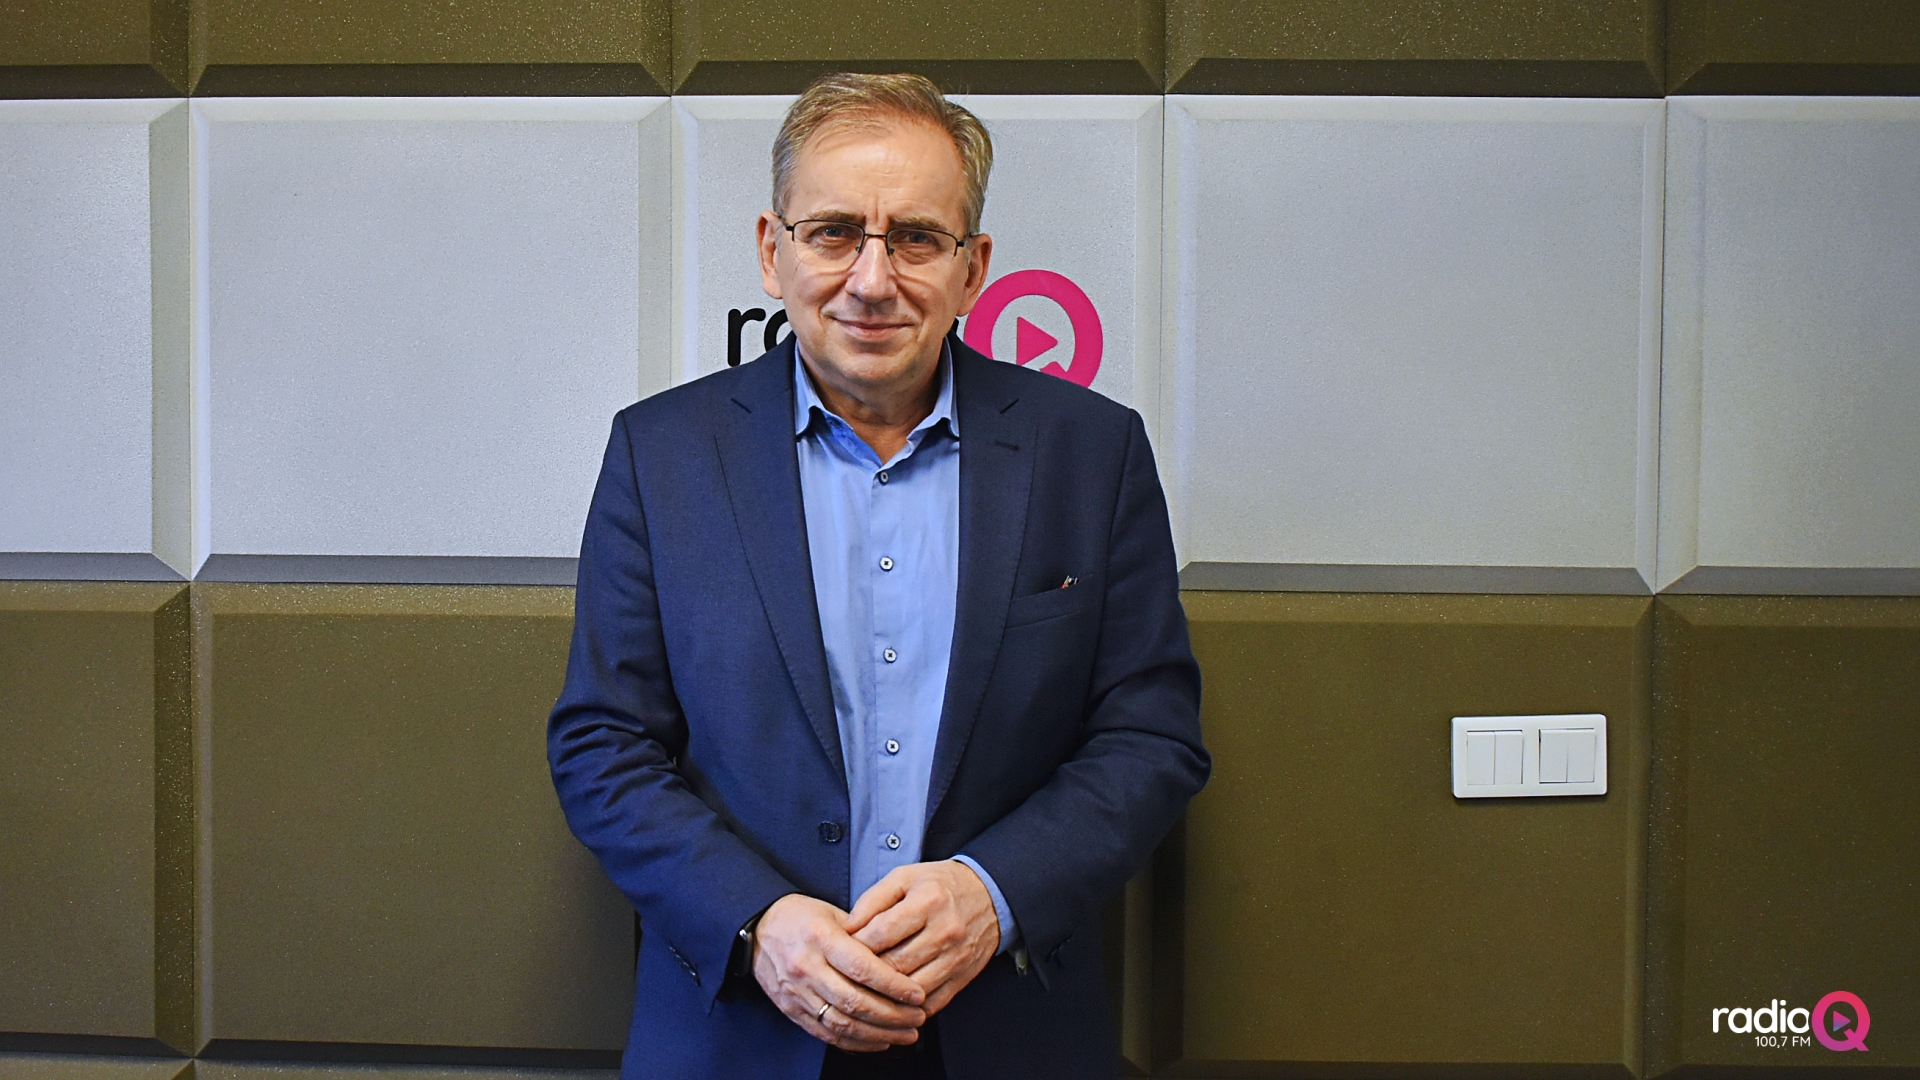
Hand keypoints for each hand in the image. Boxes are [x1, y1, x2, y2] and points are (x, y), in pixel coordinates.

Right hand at [752, 893, 927, 1051]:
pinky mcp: (791, 1010)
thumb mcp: (834, 913)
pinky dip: (856, 1043)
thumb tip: (903, 955)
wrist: (757, 929)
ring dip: (879, 1033)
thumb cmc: (803, 917)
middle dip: (893, 1015)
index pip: (863, 968)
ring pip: (842, 1023)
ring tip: (907, 1034)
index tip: (918, 994)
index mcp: (821, 938)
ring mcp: (797, 992)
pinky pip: (826, 1033)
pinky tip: (879, 1041)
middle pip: (855, 1001)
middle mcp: (807, 967)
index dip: (894, 985)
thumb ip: (865, 933)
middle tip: (919, 1017)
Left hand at [845, 861, 1000, 1016]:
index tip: (842, 949)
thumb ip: (872, 900)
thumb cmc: (940, 886)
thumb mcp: (904, 877)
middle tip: (848, 973)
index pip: (882, 933)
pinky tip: (892, 1001)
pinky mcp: (963, 978)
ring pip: (911, 989)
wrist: (989, 896)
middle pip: (894, 964)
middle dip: (866, 973)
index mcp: (928, 901)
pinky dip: (907, 1008)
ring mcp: (956, 958)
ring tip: (866, 990)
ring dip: (884, 994)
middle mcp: (945, 931)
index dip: (855, 945)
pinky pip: (931, 1004)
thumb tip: (846, 928)